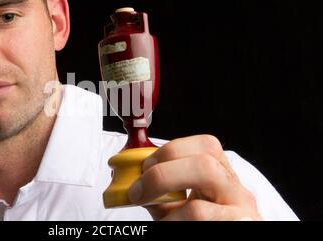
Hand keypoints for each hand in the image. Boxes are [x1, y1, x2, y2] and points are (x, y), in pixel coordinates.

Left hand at [128, 135, 261, 220]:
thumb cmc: (193, 225)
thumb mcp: (176, 207)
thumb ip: (159, 190)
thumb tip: (130, 179)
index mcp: (220, 175)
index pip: (205, 145)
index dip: (171, 150)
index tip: (144, 166)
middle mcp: (236, 190)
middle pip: (205, 163)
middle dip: (163, 173)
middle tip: (139, 191)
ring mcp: (242, 212)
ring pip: (203, 199)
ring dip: (168, 207)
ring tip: (156, 217)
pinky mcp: (240, 227)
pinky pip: (201, 219)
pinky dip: (175, 223)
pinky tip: (170, 226)